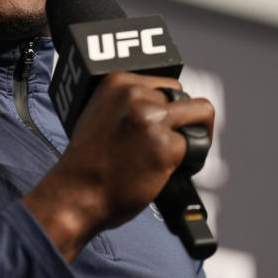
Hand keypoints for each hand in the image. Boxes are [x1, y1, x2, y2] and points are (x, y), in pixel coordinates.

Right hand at [22, 71, 214, 261]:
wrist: (75, 195)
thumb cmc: (86, 163)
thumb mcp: (100, 114)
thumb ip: (129, 105)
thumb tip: (162, 104)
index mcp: (117, 82)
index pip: (165, 83)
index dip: (166, 107)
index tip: (156, 126)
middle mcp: (135, 95)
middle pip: (184, 96)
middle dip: (180, 120)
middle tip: (164, 143)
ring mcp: (152, 119)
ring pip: (201, 114)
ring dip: (193, 135)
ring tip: (174, 155)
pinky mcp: (166, 146)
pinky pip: (198, 146)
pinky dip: (190, 162)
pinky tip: (169, 172)